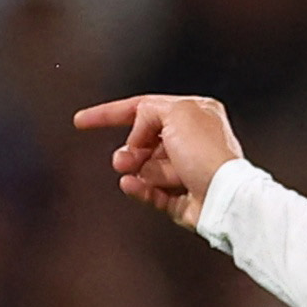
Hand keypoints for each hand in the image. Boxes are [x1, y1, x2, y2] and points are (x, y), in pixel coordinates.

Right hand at [74, 94, 243, 228]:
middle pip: (145, 141)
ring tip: (131, 171)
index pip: (144, 108)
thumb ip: (147, 112)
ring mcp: (189, 171)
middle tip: (123, 158)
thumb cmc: (207, 152)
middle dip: (130, 149)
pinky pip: (153, 192)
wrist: (225, 196)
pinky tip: (131, 185)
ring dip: (137, 169)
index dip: (109, 113)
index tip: (81, 121)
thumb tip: (138, 136)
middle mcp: (194, 140)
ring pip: (148, 168)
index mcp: (195, 113)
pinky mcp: (184, 198)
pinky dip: (140, 189)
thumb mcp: (174, 113)